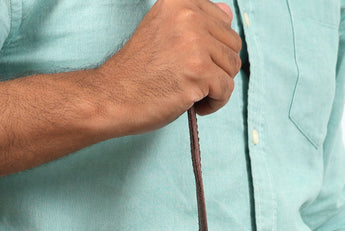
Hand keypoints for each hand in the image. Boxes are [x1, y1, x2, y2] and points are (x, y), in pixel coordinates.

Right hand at [93, 0, 242, 135]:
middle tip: (195, 82)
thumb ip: (196, 21)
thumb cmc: (136, 72)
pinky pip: (226, 89)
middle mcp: (188, 16)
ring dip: (217, 87)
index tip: (194, 63)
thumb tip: (228, 14)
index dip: (212, 48)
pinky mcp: (198, 72)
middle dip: (218, 68)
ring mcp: (194, 43)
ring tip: (194, 95)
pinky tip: (195, 106)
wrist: (111, 97)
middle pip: (232, 43)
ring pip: (232, 66)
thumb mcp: (163, 32)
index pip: (222, 21)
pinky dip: (215, 103)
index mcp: (180, 2)